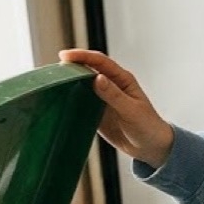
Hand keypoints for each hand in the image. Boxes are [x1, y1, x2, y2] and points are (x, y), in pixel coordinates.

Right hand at [58, 49, 173, 167]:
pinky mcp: (97, 112)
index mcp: (122, 80)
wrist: (151, 148)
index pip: (100, 62)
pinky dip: (71, 99)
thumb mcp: (131, 111)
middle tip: (54, 70)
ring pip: (82, 85)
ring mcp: (103, 98)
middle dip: (72, 66)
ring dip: (69, 82)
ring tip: (52, 82)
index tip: (65, 56)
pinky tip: (59, 99)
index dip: (82, 56)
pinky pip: (81, 102)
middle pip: (88, 70)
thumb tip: (96, 77)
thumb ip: (113, 95)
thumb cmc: (147, 127)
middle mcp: (111, 85)